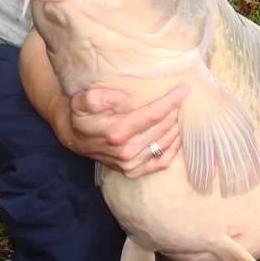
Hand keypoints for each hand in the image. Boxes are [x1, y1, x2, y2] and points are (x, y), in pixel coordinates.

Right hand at [68, 85, 189, 177]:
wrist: (74, 138)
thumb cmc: (82, 116)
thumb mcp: (80, 101)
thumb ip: (95, 98)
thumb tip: (117, 96)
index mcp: (116, 132)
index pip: (153, 114)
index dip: (171, 101)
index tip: (185, 89)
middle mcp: (126, 151)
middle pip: (162, 128)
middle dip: (176, 111)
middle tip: (184, 97)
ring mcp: (131, 164)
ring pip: (165, 144)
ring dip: (177, 127)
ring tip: (182, 112)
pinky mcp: (133, 172)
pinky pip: (161, 162)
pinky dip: (174, 148)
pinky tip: (178, 135)